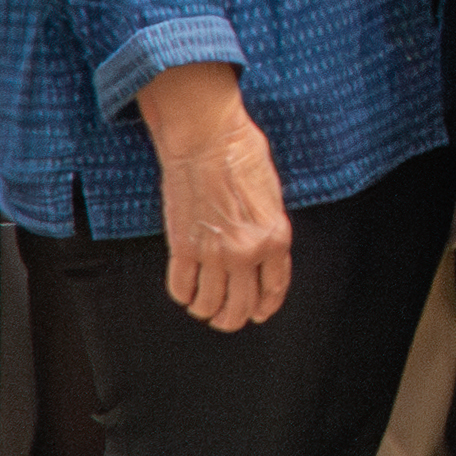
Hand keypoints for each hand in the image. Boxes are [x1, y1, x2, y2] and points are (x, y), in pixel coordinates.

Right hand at [133, 63, 291, 329]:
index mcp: (275, 237)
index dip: (264, 307)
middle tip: (224, 317)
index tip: (257, 313)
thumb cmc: (242, 153)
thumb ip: (267, 228)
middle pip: (240, 308)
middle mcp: (247, 251)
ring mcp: (213, 252)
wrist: (207, 136)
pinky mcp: (183, 246)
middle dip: (232, 318)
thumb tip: (260, 252)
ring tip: (202, 304)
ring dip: (204, 309)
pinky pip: (180, 288)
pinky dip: (182, 294)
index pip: (274, 289)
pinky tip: (184, 288)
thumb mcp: (271, 194)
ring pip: (208, 305)